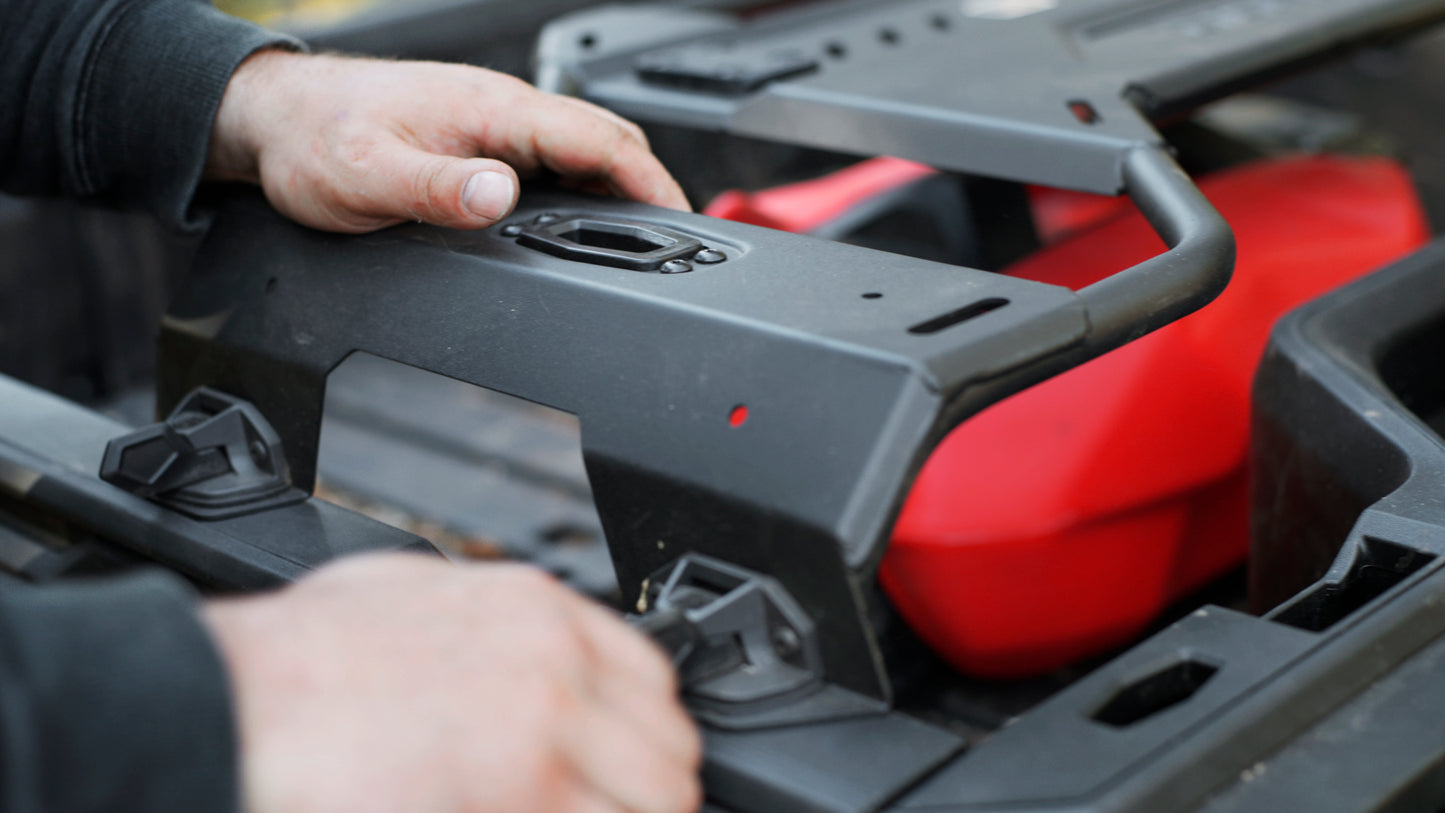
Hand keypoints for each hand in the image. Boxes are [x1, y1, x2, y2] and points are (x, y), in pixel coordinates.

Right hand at [203, 553, 701, 812]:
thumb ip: (492, 620)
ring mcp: (543, 733)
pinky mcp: (523, 797)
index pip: (655, 680)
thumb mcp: (413, 591)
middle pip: (669, 751)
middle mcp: (556, 664)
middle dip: (652, 796)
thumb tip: (533, 650)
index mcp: (537, 609)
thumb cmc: (298, 657)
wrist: (233, 703)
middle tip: (617, 812)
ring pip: (657, 805)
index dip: (648, 737)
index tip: (636, 768)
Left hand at [206, 50, 688, 232]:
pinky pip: (552, 160)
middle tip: (681, 240)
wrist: (275, 119)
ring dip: (621, 188)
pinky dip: (584, 190)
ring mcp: (494, 124)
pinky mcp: (481, 140)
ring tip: (645, 237)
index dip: (650, 181)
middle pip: (606, 140)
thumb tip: (501, 198)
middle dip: (651, 186)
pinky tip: (583, 223)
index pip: (598, 138)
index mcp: (491, 111)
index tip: (684, 220)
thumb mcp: (370, 178)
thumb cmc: (316, 141)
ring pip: (583, 150)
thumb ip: (439, 189)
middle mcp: (501, 110)